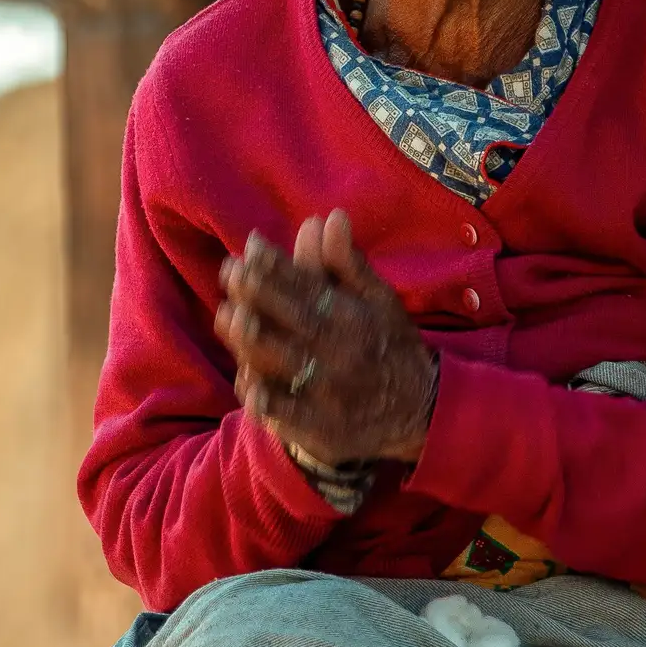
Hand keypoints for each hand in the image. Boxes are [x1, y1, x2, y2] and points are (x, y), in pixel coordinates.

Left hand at [213, 210, 438, 465]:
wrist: (418, 412)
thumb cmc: (388, 346)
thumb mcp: (379, 301)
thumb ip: (348, 263)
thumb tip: (329, 217)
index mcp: (356, 319)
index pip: (312, 286)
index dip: (278, 265)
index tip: (250, 247)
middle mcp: (343, 353)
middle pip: (294, 319)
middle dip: (257, 292)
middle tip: (229, 272)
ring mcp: (331, 393)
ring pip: (284, 364)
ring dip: (250, 340)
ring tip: (226, 316)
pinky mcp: (322, 429)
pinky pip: (287, 415)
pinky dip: (265, 400)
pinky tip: (245, 382)